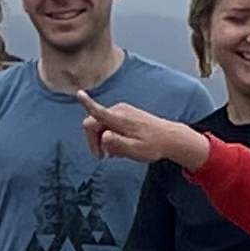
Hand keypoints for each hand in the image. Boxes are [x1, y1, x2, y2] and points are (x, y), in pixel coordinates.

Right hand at [74, 93, 210, 171]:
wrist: (170, 138)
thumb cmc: (153, 145)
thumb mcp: (134, 150)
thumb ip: (117, 143)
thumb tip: (103, 137)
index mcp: (120, 119)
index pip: (99, 111)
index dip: (87, 104)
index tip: (79, 94)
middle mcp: (119, 111)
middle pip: (94, 122)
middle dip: (93, 139)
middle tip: (102, 156)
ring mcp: (123, 110)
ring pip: (101, 124)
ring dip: (103, 139)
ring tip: (115, 153)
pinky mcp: (126, 113)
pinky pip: (110, 123)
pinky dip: (110, 135)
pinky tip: (119, 146)